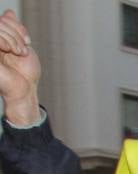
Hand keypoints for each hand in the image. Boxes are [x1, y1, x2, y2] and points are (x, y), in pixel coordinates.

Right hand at [0, 11, 39, 125]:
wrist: (24, 90)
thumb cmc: (25, 72)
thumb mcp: (23, 46)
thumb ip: (15, 29)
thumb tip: (8, 12)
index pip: (3, 21)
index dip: (16, 26)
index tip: (27, 40)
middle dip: (14, 32)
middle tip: (23, 48)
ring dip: (12, 37)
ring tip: (20, 51)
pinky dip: (4, 39)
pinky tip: (12, 50)